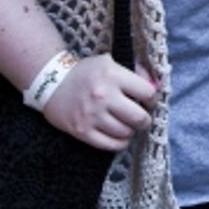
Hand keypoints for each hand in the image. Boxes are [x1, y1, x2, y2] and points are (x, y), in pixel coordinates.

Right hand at [42, 53, 157, 150]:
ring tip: (127, 125)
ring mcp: (92, 115)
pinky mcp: (82, 131)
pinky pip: (110, 145)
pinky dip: (120, 143)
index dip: (152, 99)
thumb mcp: (111, 63)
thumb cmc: (86, 73)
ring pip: (126, 132)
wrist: (51, 83)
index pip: (147, 93)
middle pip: (139, 117)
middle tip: (142, 119)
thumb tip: (157, 85)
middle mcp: (103, 95)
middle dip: (145, 120)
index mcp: (113, 75)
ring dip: (131, 131)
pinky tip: (119, 136)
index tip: (148, 101)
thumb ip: (136, 72)